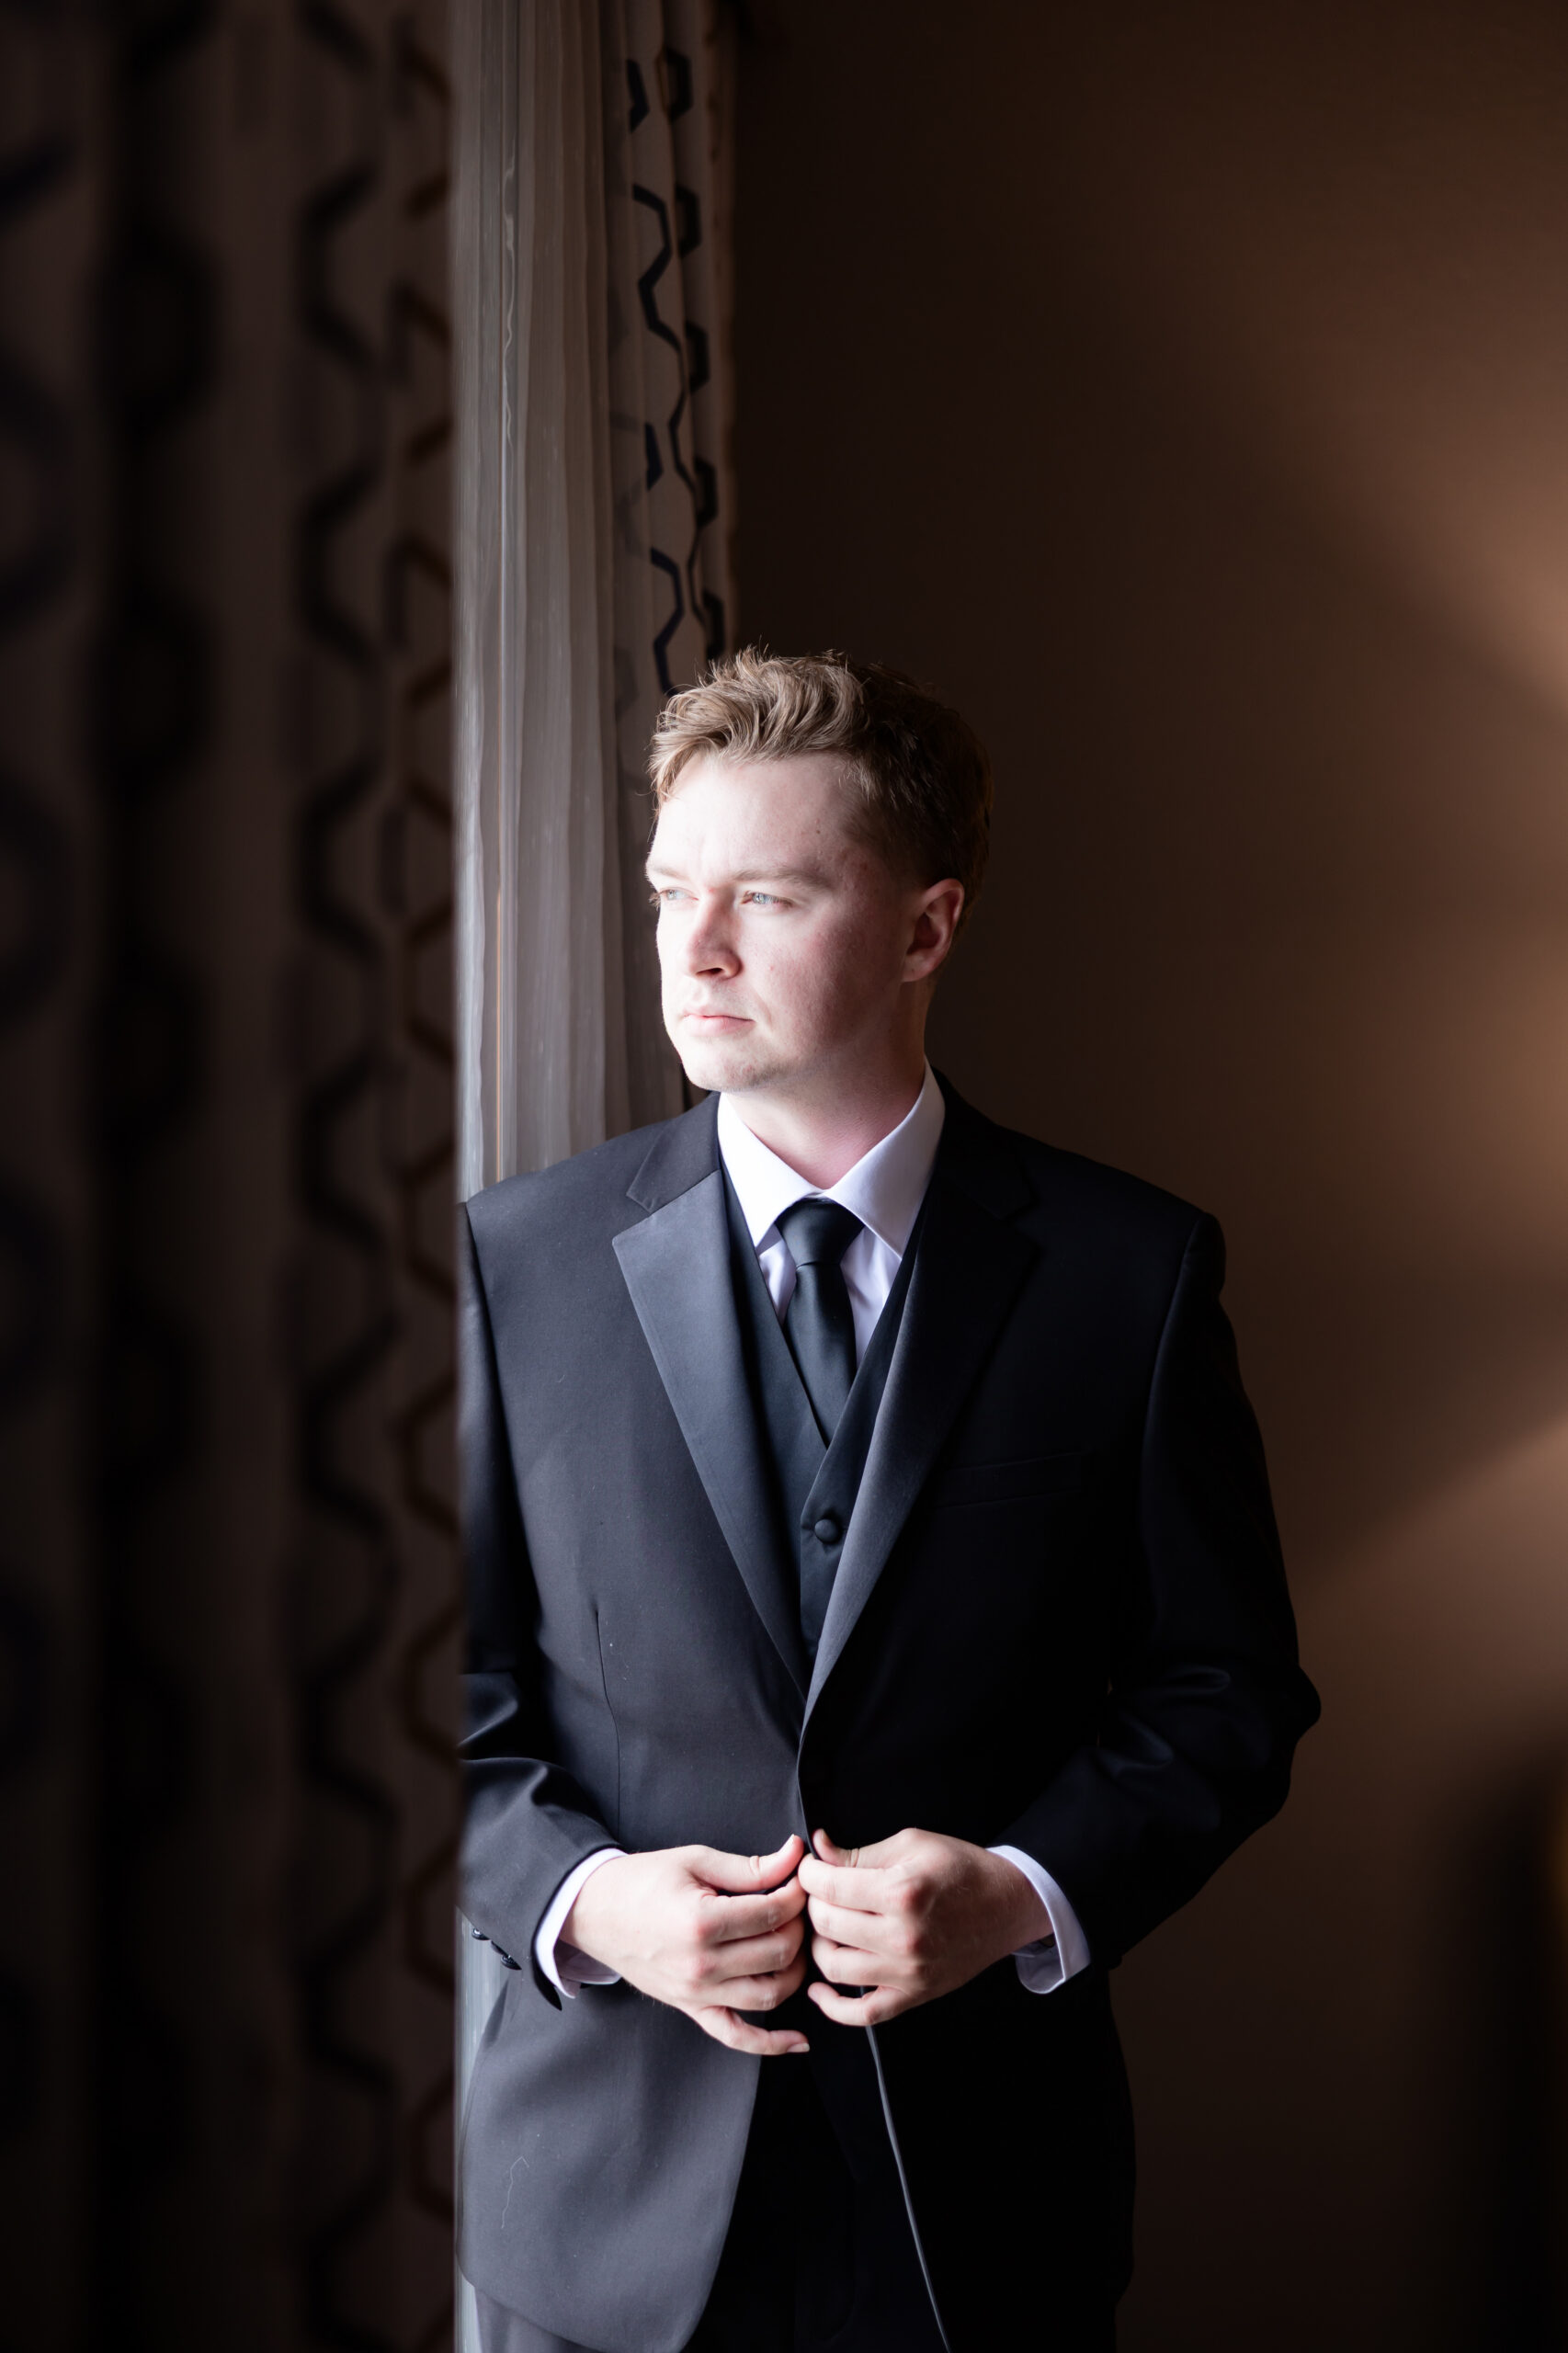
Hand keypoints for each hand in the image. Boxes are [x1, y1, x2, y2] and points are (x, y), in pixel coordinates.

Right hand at [564, 1834, 810, 2055]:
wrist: (595, 1911)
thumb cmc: (643, 1881)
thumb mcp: (696, 1861)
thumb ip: (750, 1866)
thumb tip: (795, 1855)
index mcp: (702, 1922)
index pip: (773, 1913)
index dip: (796, 1895)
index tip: (800, 1880)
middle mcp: (701, 1965)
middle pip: (778, 1953)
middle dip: (800, 1926)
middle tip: (798, 1907)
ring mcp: (696, 1993)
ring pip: (769, 1995)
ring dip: (795, 1971)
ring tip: (797, 1944)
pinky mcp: (691, 2009)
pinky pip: (736, 2036)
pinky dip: (771, 2044)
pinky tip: (800, 2041)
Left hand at [798, 1828, 1051, 2027]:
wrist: (1007, 1904)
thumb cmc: (961, 1868)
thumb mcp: (912, 1844)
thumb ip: (860, 1852)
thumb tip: (818, 1848)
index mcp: (901, 1892)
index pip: (828, 1887)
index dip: (808, 1874)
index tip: (810, 1868)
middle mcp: (903, 1937)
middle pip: (826, 1924)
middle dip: (812, 1903)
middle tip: (819, 1892)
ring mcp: (908, 1972)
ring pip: (834, 1967)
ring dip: (819, 1944)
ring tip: (827, 1927)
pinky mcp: (915, 1995)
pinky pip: (863, 2014)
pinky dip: (833, 2007)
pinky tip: (819, 1989)